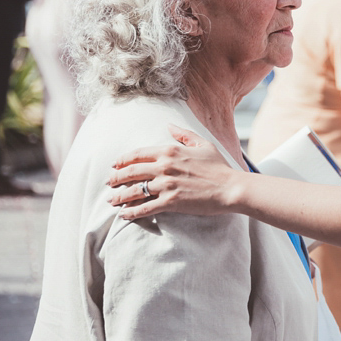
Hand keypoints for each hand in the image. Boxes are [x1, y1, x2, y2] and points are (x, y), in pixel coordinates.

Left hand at [107, 124, 239, 219]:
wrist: (231, 188)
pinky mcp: (170, 202)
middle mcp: (164, 167)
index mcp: (170, 151)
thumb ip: (184, 135)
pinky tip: (124, 214)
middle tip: (109, 183)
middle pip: (131, 172)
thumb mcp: (203, 144)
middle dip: (116, 178)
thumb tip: (169, 126)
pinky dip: (131, 212)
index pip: (138, 154)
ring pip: (134, 191)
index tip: (115, 164)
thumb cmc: (219, 167)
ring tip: (112, 200)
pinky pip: (144, 207)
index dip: (123, 160)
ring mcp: (166, 185)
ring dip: (119, 196)